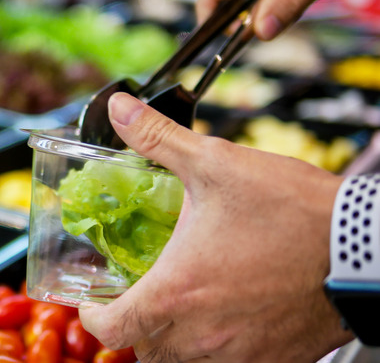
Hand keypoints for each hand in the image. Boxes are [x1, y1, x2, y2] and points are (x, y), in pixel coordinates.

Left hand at [79, 93, 354, 361]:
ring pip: (183, 362)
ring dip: (172, 340)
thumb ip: (158, 138)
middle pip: (146, 349)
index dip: (94, 317)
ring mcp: (240, 351)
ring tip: (179, 307)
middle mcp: (203, 332)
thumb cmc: (293, 211)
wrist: (364, 244)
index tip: (93, 302)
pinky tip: (224, 318)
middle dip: (135, 325)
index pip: (113, 328)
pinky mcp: (275, 358)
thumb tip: (120, 108)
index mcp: (178, 291)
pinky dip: (214, 350)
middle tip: (138, 296)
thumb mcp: (216, 165)